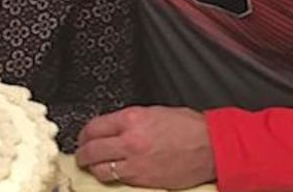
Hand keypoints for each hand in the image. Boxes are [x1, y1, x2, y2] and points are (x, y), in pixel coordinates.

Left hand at [75, 106, 215, 189]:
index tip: (83, 137)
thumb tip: (111, 127)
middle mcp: (130, 140)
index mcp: (132, 119)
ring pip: (101, 168)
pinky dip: (111, 176)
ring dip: (93, 167)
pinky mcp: (143, 179)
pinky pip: (117, 179)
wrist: (211, 147)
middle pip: (91, 149)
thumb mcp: (154, 112)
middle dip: (82, 153)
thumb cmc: (189, 128)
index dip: (84, 133)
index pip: (94, 127)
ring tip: (93, 165)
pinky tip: (111, 173)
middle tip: (81, 153)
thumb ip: (129, 120)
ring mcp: (136, 162)